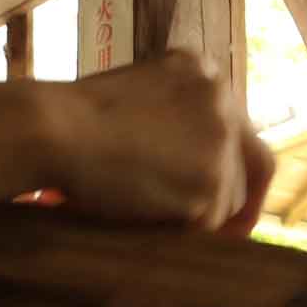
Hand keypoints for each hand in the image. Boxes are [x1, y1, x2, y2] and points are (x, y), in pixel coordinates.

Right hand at [51, 51, 268, 229]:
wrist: (54, 129)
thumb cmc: (70, 120)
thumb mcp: (132, 97)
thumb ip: (168, 118)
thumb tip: (182, 168)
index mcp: (201, 72)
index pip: (237, 125)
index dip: (234, 164)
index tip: (227, 193)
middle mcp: (220, 98)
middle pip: (252, 161)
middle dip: (243, 200)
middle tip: (230, 234)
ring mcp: (220, 139)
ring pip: (229, 197)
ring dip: (199, 216)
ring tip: (152, 216)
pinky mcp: (210, 180)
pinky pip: (207, 223)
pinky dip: (180, 231)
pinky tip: (148, 222)